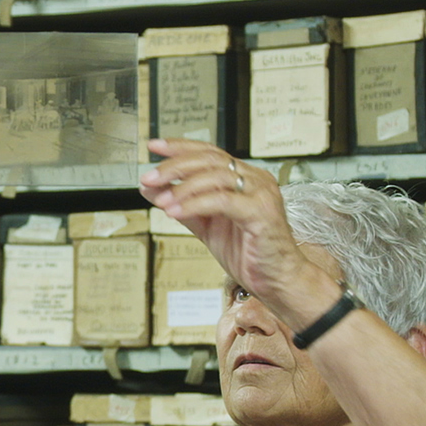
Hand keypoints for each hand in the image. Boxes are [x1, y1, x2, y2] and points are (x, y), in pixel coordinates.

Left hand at [137, 139, 333, 321]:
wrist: (276, 279)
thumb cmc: (247, 252)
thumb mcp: (206, 225)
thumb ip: (182, 205)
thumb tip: (151, 189)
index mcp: (243, 177)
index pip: (208, 152)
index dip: (180, 147)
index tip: (154, 147)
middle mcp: (254, 178)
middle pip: (209, 160)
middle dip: (174, 167)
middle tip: (149, 178)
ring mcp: (261, 192)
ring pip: (215, 176)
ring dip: (182, 188)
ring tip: (161, 201)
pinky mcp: (261, 211)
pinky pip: (222, 201)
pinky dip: (195, 204)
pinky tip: (175, 213)